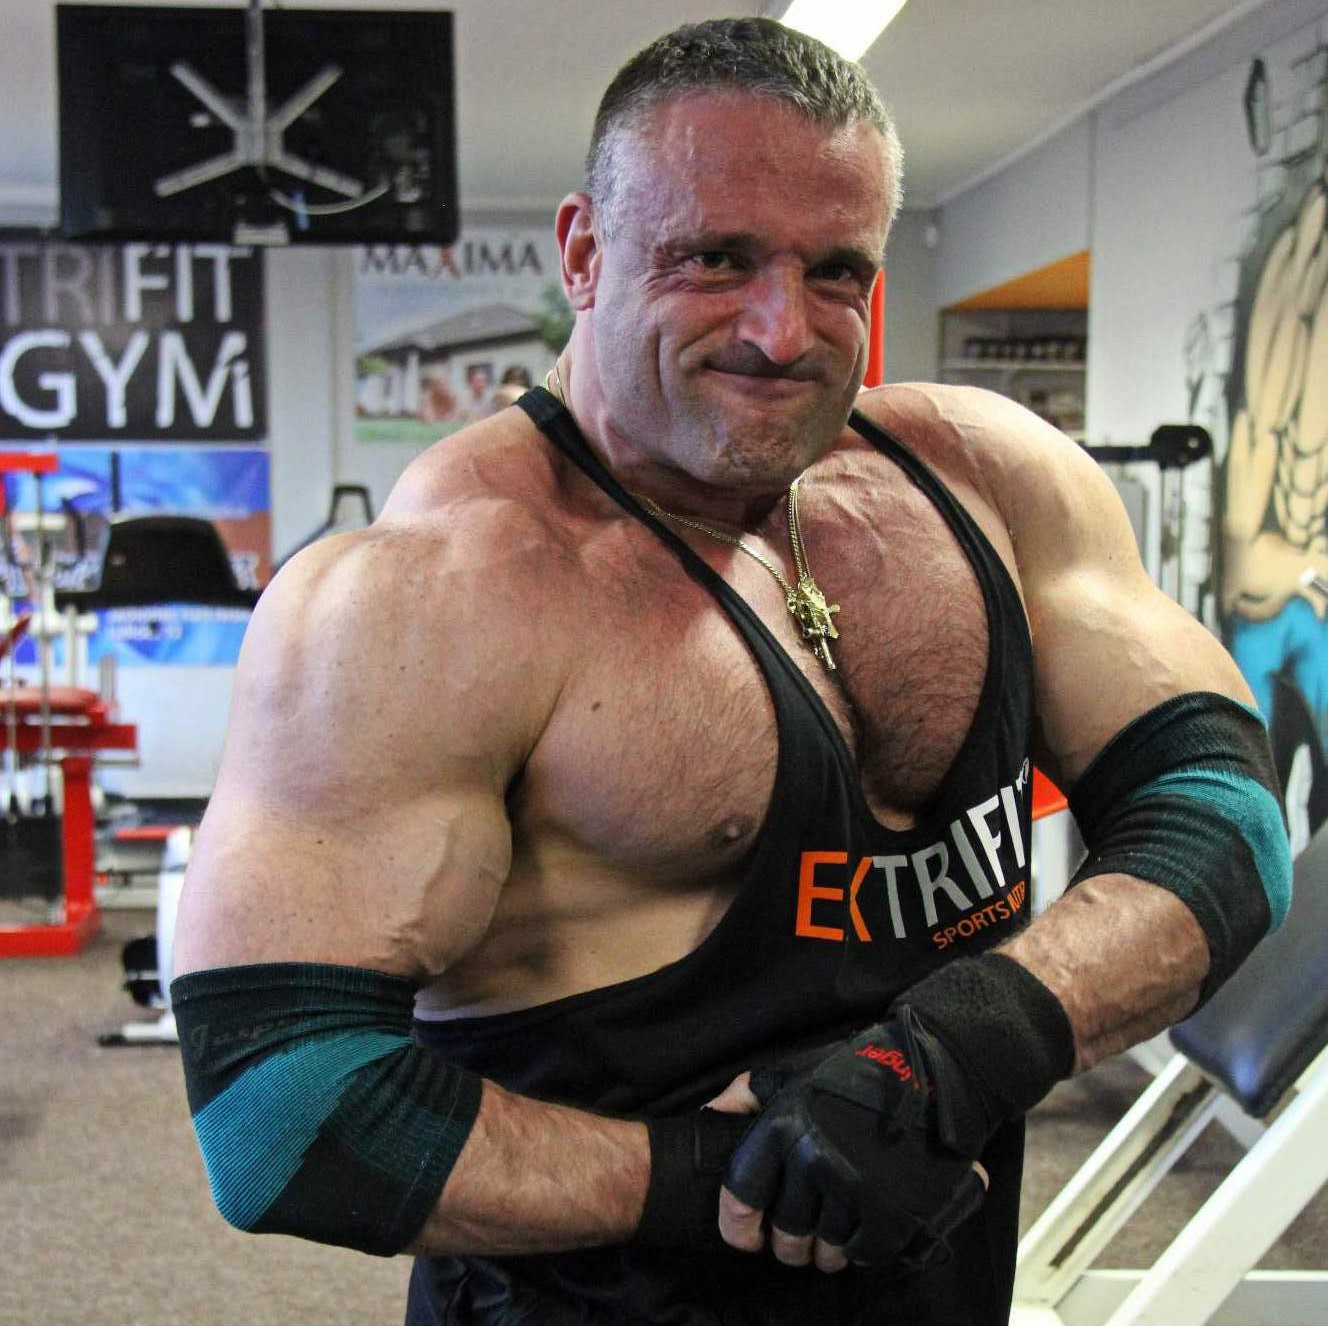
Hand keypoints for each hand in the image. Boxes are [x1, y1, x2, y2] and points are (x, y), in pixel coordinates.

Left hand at [719, 1011, 987, 1271]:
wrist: (932, 1072)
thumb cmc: (854, 1072)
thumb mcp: (793, 1073)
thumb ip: (747, 1095)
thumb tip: (711, 1115)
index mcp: (783, 1125)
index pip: (741, 1195)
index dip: (738, 1227)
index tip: (747, 1238)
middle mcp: (813, 1159)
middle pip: (786, 1231)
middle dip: (788, 1242)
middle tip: (796, 1239)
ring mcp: (854, 1187)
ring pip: (825, 1247)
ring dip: (824, 1250)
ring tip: (829, 1240)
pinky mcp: (892, 1211)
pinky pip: (862, 1254)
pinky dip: (859, 1251)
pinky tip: (859, 1235)